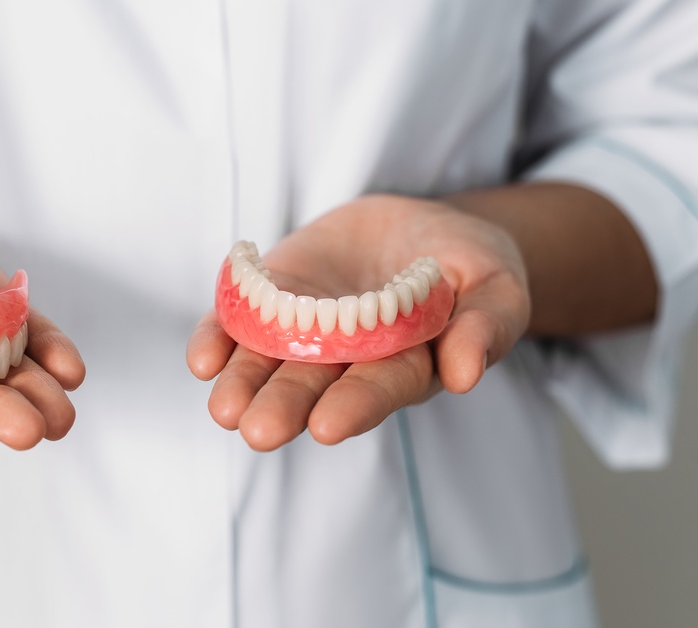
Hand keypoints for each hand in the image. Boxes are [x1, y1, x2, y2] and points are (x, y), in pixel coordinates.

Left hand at [186, 194, 529, 450]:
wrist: (417, 226)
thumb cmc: (466, 264)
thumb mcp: (495, 284)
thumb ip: (485, 326)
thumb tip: (467, 374)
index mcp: (404, 367)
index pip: (377, 390)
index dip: (354, 406)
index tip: (327, 425)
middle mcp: (346, 360)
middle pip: (313, 387)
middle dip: (285, 408)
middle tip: (259, 431)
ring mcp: (303, 332)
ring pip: (267, 365)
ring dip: (243, 385)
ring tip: (225, 409)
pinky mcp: (272, 299)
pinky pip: (238, 323)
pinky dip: (218, 339)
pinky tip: (202, 359)